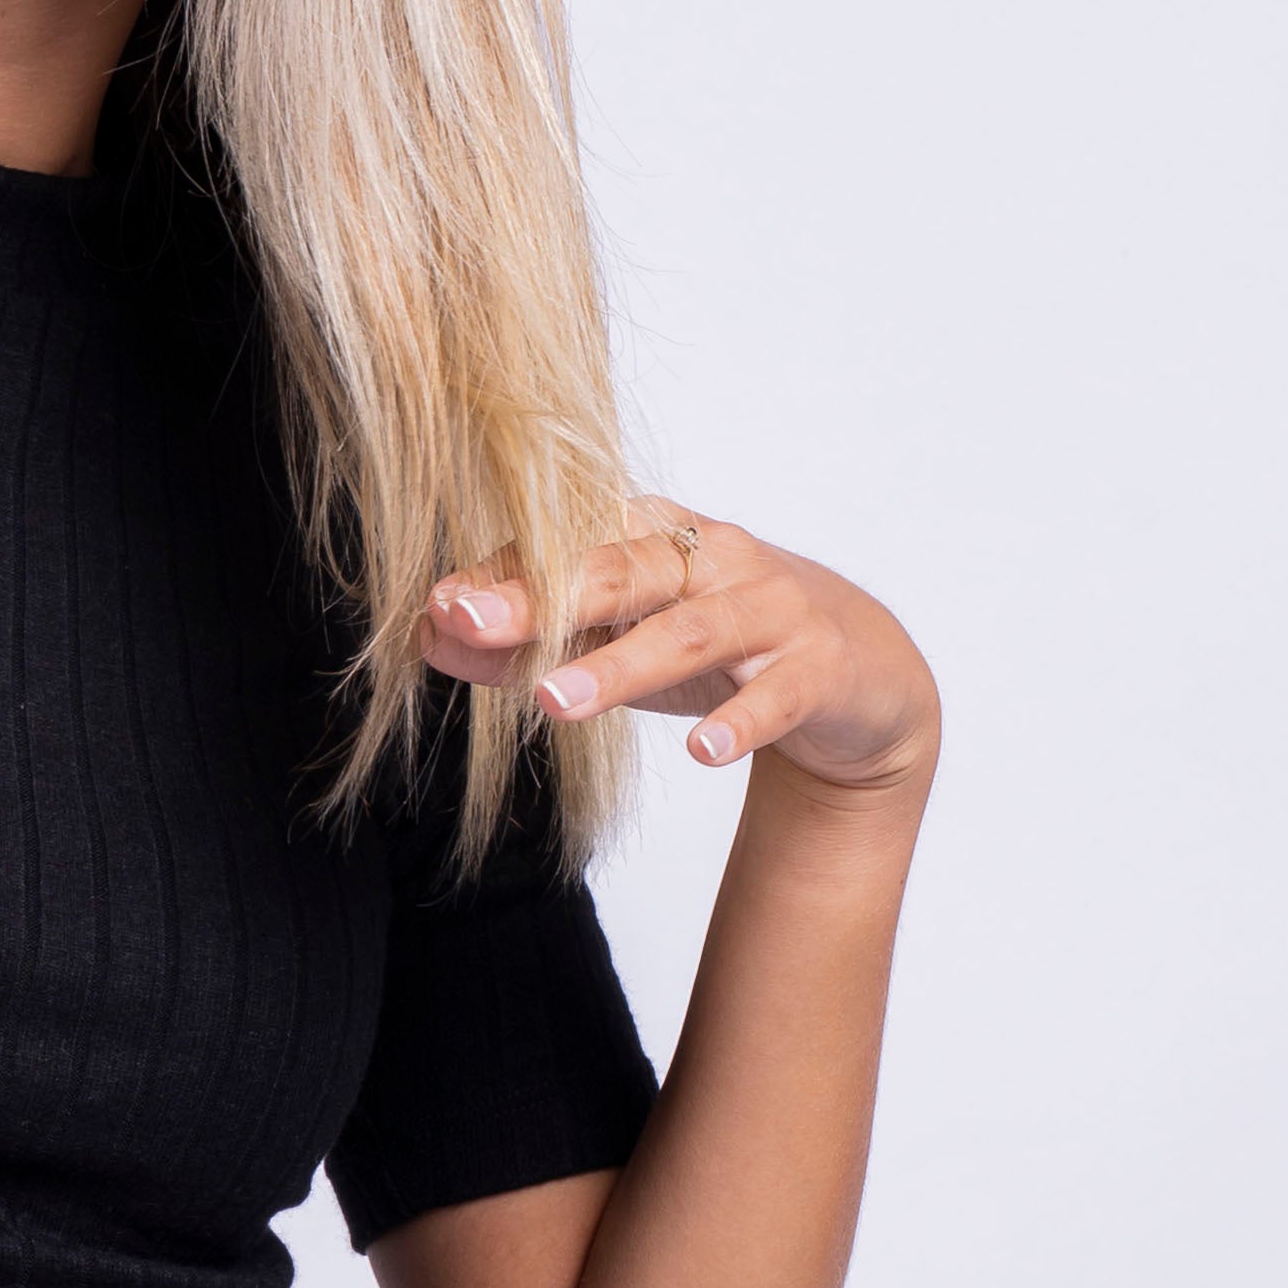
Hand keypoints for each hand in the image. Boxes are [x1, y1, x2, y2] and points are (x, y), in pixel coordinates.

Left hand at [423, 510, 937, 800]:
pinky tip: (704, 751)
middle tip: (477, 628)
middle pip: (624, 571)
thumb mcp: (619, 639)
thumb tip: (430, 634)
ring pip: (692, 630)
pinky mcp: (820, 667)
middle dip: (546, 597)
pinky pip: (778, 694)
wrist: (857, 673)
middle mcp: (713, 558)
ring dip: (622, 665)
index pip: (571, 545)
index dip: (507, 575)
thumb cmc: (717, 645)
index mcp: (656, 536)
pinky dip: (740, 720)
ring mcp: (771, 609)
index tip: (442, 609)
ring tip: (558, 702)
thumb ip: (525, 641)